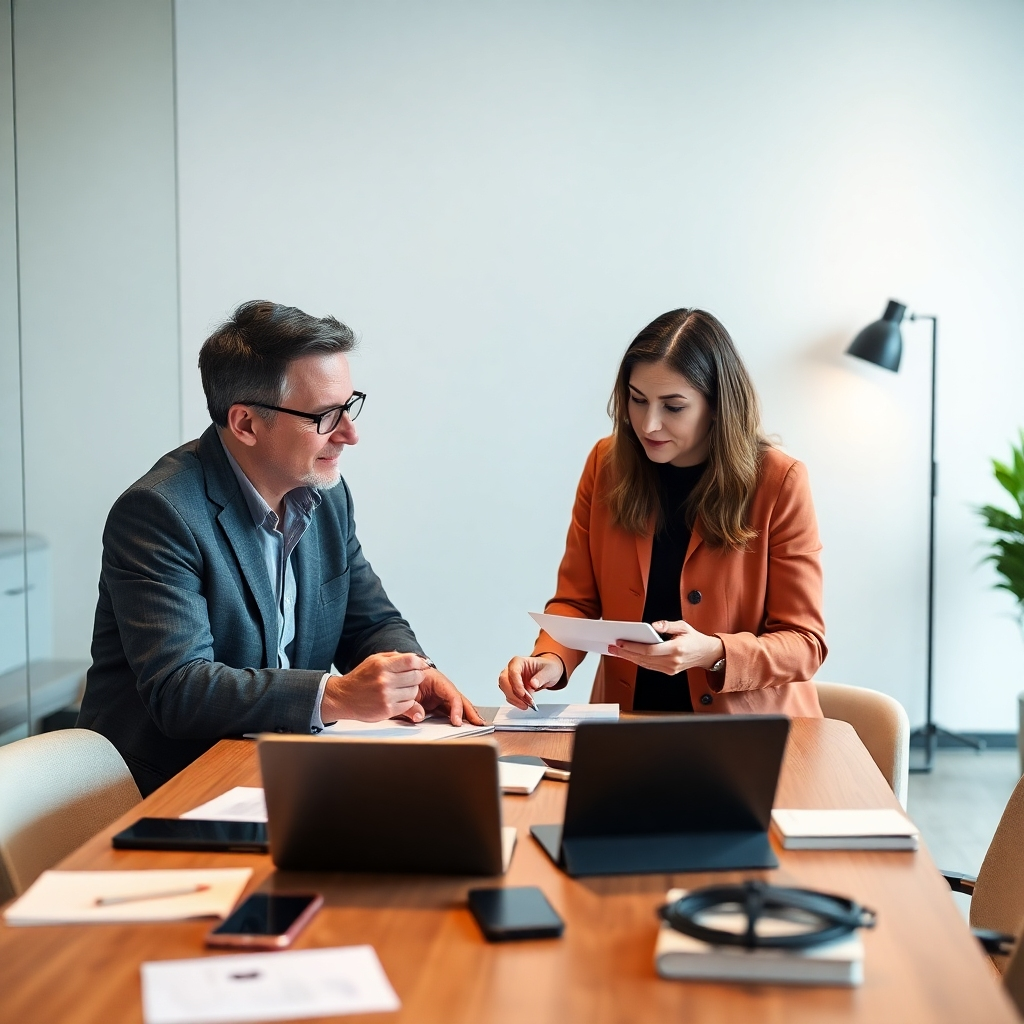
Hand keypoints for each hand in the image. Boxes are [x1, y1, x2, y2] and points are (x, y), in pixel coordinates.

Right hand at [320, 652, 427, 722]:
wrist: (343, 697)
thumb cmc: (360, 678)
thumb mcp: (374, 660)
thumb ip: (394, 657)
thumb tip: (415, 658)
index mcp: (381, 665)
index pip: (411, 661)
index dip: (420, 663)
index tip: (421, 665)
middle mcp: (384, 680)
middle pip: (416, 676)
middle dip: (417, 676)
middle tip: (410, 678)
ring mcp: (386, 696)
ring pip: (414, 691)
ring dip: (411, 690)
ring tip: (400, 689)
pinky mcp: (387, 710)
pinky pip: (408, 704)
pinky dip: (406, 701)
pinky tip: (397, 698)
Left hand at [408, 668, 483, 726]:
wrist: (403, 673)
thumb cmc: (406, 678)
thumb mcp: (407, 691)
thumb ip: (411, 704)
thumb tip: (419, 717)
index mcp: (437, 681)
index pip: (452, 695)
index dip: (456, 708)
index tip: (457, 721)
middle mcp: (444, 688)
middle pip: (460, 700)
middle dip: (471, 712)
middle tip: (478, 723)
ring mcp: (443, 695)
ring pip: (459, 705)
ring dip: (468, 714)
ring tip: (478, 724)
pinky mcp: (440, 702)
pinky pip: (452, 709)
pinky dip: (460, 716)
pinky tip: (466, 723)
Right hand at [498, 655, 563, 709]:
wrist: (548, 672)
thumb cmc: (547, 667)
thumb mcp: (549, 671)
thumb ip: (541, 677)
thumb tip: (533, 684)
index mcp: (519, 661)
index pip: (513, 671)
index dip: (516, 684)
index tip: (523, 694)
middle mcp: (512, 669)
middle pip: (504, 681)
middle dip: (514, 694)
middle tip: (527, 701)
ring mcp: (511, 679)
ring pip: (505, 690)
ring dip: (515, 699)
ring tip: (528, 704)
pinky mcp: (512, 688)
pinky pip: (509, 696)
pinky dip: (516, 702)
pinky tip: (525, 704)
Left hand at [608, 620, 723, 675]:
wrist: (706, 654)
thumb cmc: (694, 638)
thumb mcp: (683, 626)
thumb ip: (667, 625)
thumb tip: (653, 626)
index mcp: (676, 649)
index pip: (649, 650)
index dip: (633, 647)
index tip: (621, 642)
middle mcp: (673, 661)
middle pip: (644, 658)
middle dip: (626, 652)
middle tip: (612, 647)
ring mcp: (670, 669)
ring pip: (645, 664)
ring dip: (629, 657)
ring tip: (616, 651)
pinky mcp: (669, 671)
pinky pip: (650, 666)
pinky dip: (638, 661)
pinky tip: (628, 655)